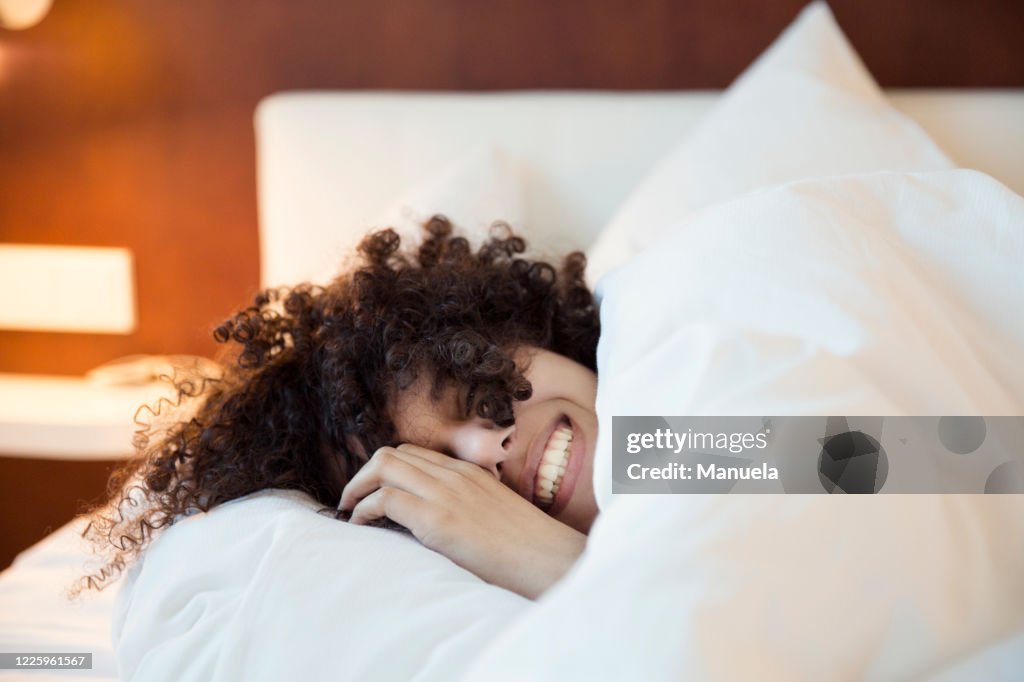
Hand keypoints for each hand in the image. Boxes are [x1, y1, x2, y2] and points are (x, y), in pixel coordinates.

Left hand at [338, 443, 586, 598]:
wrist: (551, 562)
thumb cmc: (529, 550)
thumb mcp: (495, 515)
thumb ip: (467, 508)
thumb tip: (438, 525)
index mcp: (469, 473)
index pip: (414, 454)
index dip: (385, 471)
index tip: (372, 493)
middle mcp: (456, 475)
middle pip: (392, 453)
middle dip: (362, 475)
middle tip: (352, 501)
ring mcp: (447, 493)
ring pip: (383, 465)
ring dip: (357, 488)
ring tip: (349, 511)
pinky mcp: (439, 519)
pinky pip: (386, 498)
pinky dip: (364, 508)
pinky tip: (363, 526)